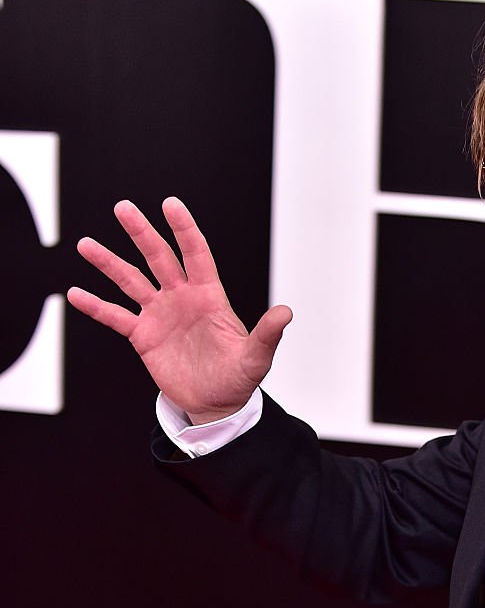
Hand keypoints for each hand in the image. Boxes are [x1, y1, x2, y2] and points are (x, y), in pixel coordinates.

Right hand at [67, 197, 291, 423]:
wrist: (217, 402)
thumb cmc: (239, 377)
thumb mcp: (256, 358)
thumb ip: (267, 334)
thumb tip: (286, 312)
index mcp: (209, 296)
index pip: (195, 254)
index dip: (184, 229)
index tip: (170, 204)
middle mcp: (183, 298)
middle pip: (159, 258)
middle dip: (141, 233)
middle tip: (122, 208)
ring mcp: (161, 314)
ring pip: (131, 281)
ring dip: (108, 263)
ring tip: (85, 244)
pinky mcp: (143, 336)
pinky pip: (115, 317)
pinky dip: (96, 306)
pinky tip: (74, 292)